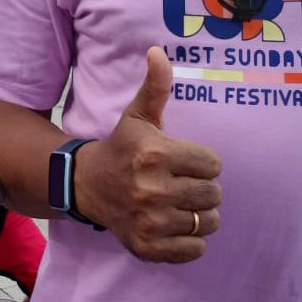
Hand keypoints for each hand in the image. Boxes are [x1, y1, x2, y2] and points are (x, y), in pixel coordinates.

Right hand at [73, 47, 221, 263]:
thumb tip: (158, 51)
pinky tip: (175, 224)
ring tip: (182, 203)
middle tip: (184, 182)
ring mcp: (150, 221)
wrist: (87, 185)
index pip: (213, 164)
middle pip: (213, 194)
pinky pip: (194, 250)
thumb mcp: (138, 115)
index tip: (187, 160)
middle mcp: (153, 189)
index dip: (204, 161)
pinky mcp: (148, 247)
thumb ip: (155, 86)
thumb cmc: (122, 147)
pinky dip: (191, 241)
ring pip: (208, 222)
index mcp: (155, 154)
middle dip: (204, 187)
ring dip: (201, 214)